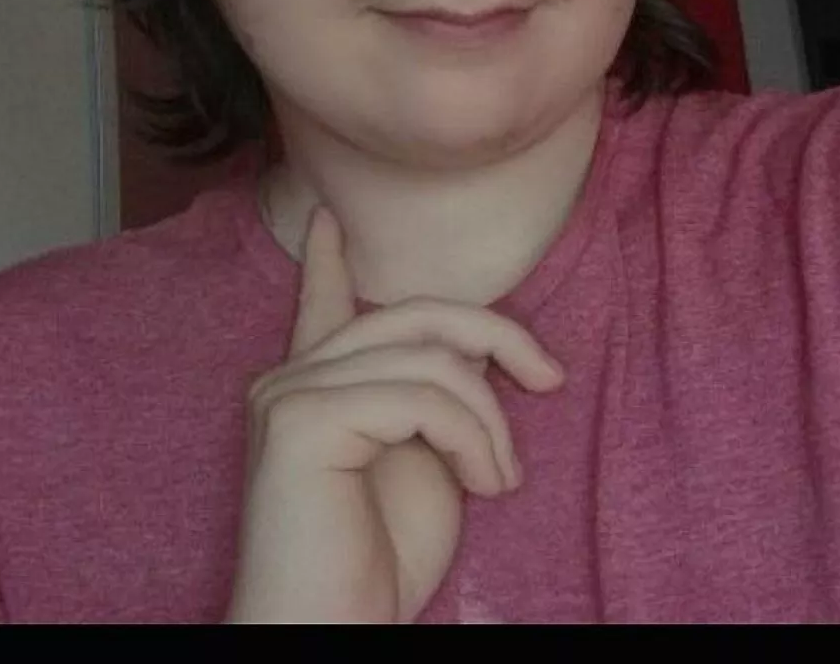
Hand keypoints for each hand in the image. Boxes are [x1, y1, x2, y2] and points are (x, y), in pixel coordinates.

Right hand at [225, 204, 563, 623]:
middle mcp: (291, 379)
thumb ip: (431, 398)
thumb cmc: (379, 568)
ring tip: (500, 479)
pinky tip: (482, 482)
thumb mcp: (426, 461)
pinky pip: (420, 396)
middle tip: (550, 378)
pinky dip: (471, 436)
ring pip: (432, 359)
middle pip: (416, 313)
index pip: (322, 303)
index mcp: (316, 389)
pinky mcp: (299, 421)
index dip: (328, 260)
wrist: (330, 635)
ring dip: (490, 420)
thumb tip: (464, 348)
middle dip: (497, 336)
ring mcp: (289, 394)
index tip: (327, 217)